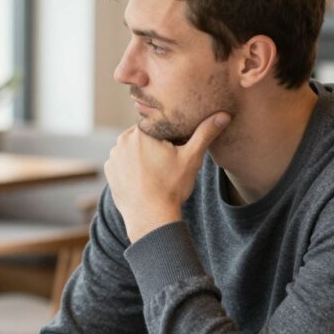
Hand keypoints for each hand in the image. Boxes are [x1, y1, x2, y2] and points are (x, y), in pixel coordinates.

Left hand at [104, 112, 229, 242]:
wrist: (150, 218)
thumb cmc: (171, 187)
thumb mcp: (191, 158)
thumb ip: (205, 133)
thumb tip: (224, 115)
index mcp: (141, 132)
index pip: (158, 124)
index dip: (170, 136)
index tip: (177, 149)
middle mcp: (122, 141)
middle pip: (144, 136)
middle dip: (155, 145)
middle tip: (168, 164)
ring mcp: (113, 157)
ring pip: (133, 150)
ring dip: (142, 156)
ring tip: (156, 173)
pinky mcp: (109, 172)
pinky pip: (124, 164)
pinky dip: (132, 169)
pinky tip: (144, 180)